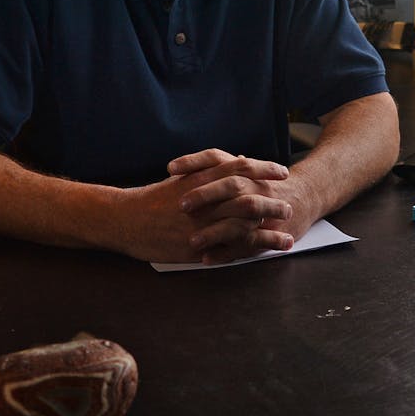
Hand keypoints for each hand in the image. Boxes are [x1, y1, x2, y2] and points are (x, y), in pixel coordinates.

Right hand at [110, 150, 294, 263]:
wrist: (126, 219)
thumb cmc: (154, 198)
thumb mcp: (183, 178)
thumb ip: (210, 169)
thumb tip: (240, 161)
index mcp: (201, 180)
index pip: (241, 169)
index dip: (265, 169)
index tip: (283, 172)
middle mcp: (205, 201)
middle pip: (248, 198)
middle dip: (272, 202)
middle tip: (288, 206)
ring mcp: (202, 225)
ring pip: (243, 226)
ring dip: (268, 231)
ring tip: (287, 236)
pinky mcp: (197, 247)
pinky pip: (230, 249)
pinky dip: (249, 251)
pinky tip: (262, 255)